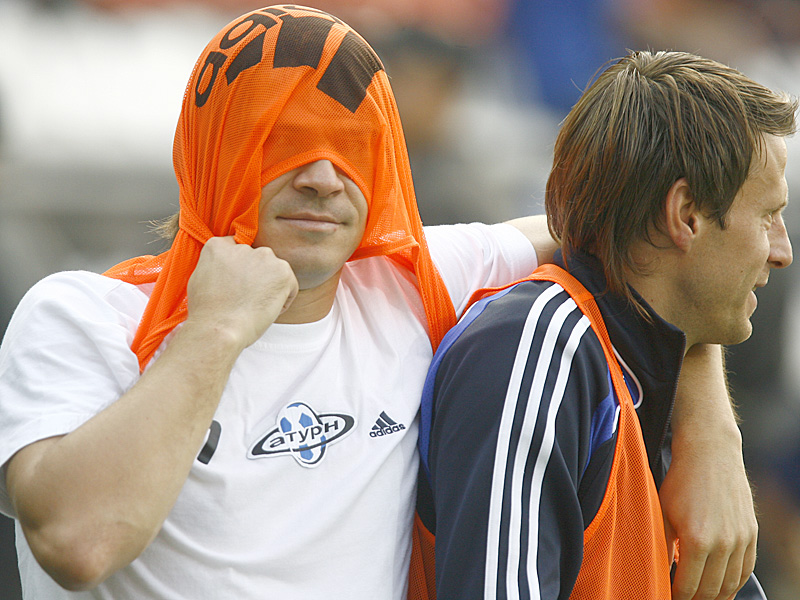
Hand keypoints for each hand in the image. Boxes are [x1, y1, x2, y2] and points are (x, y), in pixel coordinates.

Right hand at [186, 236, 298, 348]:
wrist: (220, 329)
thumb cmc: (207, 313)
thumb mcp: (199, 278)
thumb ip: (215, 266)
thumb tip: (225, 268)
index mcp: (218, 246)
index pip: (236, 250)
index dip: (239, 271)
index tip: (237, 286)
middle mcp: (243, 247)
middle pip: (256, 260)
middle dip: (255, 277)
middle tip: (246, 299)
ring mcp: (264, 257)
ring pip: (274, 271)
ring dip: (270, 286)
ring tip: (254, 306)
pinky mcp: (282, 271)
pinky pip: (289, 285)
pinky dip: (283, 300)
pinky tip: (266, 310)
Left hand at [662, 345, 756, 599]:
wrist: (710, 453)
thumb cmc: (680, 482)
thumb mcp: (662, 512)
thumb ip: (660, 544)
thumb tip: (654, 570)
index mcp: (697, 541)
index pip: (688, 587)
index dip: (675, 595)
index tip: (666, 594)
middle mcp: (723, 544)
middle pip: (711, 591)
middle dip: (694, 597)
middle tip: (681, 595)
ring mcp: (741, 540)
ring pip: (730, 584)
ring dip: (715, 594)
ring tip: (699, 593)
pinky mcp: (751, 534)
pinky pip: (745, 570)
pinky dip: (733, 581)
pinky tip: (720, 583)